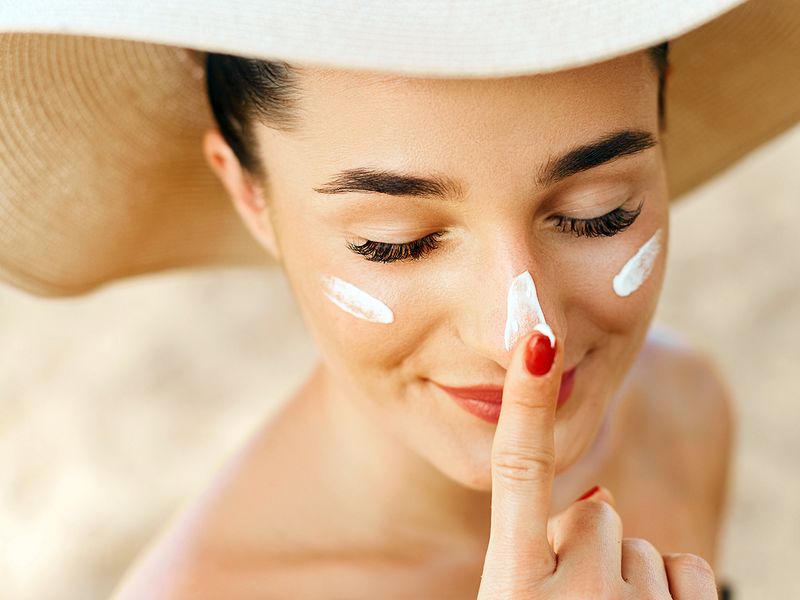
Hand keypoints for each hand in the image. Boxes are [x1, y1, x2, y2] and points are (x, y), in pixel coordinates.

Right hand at [477, 330, 717, 598]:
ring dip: (625, 575)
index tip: (538, 341)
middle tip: (571, 599)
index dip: (528, 402)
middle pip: (595, 513)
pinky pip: (688, 569)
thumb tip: (599, 498)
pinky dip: (671, 594)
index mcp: (514, 587)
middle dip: (586, 545)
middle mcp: (574, 596)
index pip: (519, 470)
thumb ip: (532, 551)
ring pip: (640, 544)